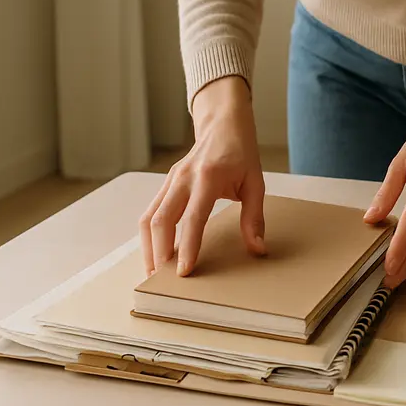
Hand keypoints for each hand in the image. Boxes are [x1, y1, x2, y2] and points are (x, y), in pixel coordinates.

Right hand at [139, 76, 265, 276]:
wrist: (223, 124)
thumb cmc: (242, 154)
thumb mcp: (256, 183)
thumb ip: (255, 217)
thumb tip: (257, 249)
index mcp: (208, 178)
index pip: (193, 218)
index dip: (188, 246)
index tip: (184, 271)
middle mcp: (183, 179)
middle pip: (161, 221)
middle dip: (159, 253)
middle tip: (162, 281)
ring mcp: (170, 181)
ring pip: (148, 218)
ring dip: (148, 247)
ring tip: (153, 273)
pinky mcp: (165, 184)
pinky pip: (150, 212)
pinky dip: (148, 236)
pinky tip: (154, 253)